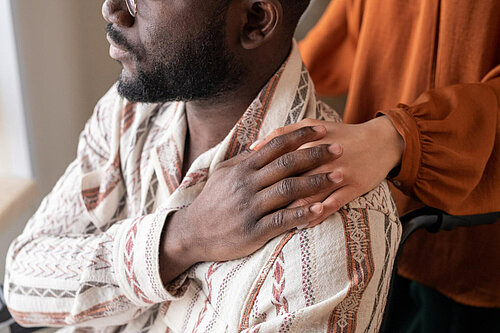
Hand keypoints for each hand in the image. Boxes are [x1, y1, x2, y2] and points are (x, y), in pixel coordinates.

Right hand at [160, 126, 342, 282]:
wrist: (193, 232)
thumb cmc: (212, 201)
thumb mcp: (223, 174)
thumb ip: (244, 160)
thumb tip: (262, 144)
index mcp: (243, 168)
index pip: (277, 145)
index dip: (302, 136)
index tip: (323, 131)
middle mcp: (247, 184)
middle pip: (287, 164)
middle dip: (316, 155)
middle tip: (340, 149)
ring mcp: (251, 207)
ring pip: (289, 189)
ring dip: (317, 182)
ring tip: (339, 176)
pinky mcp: (253, 230)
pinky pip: (282, 220)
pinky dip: (303, 214)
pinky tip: (320, 209)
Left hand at [253, 116, 404, 224]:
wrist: (381, 142)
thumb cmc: (340, 134)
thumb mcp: (312, 127)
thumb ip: (282, 134)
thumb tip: (252, 147)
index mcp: (309, 141)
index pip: (279, 159)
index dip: (260, 174)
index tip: (244, 187)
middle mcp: (323, 157)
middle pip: (292, 178)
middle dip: (272, 194)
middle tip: (254, 210)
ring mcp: (340, 173)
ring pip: (311, 194)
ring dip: (292, 209)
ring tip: (274, 221)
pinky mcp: (353, 187)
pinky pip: (333, 205)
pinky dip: (317, 215)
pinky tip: (303, 225)